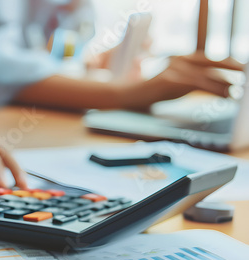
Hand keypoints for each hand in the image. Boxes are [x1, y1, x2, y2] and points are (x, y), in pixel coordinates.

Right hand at [120, 52, 244, 111]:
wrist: (127, 96)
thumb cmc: (151, 93)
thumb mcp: (177, 85)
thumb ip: (196, 82)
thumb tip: (222, 87)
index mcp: (181, 58)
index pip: (209, 59)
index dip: (227, 63)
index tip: (242, 69)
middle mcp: (179, 60)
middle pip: (211, 62)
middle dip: (232, 68)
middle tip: (246, 74)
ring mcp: (174, 69)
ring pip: (207, 75)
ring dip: (226, 84)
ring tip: (239, 91)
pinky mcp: (172, 80)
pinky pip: (199, 84)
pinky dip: (215, 90)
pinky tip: (226, 96)